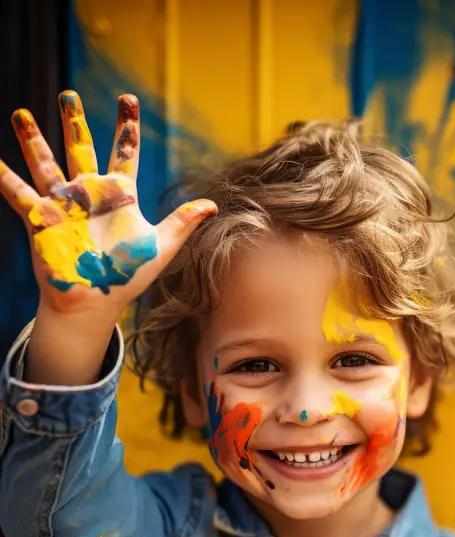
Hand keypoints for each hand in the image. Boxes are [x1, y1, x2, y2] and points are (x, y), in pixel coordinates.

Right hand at [0, 90, 215, 321]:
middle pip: (80, 148)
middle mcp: (89, 194)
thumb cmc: (126, 278)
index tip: (128, 99)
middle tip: (69, 94)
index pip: (124, 153)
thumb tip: (213, 205)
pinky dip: (4, 177)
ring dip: (33, 140)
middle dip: (74, 121)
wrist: (94, 304)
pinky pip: (17, 194)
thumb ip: (182, 222)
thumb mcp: (160, 247)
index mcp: (119, 197)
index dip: (126, 128)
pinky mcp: (41, 219)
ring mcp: (63, 205)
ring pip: (45, 163)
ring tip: (21, 113)